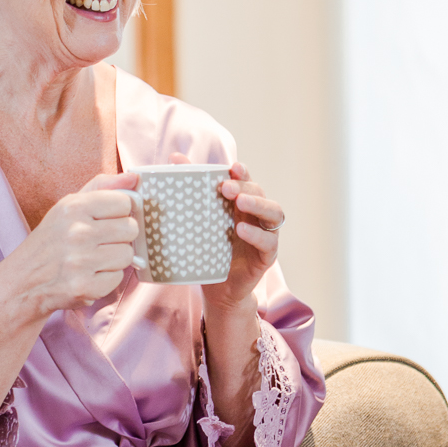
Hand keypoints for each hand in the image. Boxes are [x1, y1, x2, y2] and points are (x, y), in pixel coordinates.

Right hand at [13, 171, 139, 316]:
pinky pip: (117, 279)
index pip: (124, 202)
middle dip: (120, 236)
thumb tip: (134, 178)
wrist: (23, 281)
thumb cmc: (51, 241)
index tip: (107, 219)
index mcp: (73, 207)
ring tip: (94, 259)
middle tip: (101, 242)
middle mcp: (76, 232)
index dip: (120, 212)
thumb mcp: (68, 205)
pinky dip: (106, 279)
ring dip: (114, 259)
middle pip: (131, 228)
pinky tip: (89, 275)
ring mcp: (80, 261)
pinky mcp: (84, 287)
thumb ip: (102, 186)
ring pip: (127, 255)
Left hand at [169, 155, 282, 311]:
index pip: (246, 180)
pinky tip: (242, 229)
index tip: (231, 166)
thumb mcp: (198, 220)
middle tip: (226, 187)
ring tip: (240, 202)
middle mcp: (257, 215)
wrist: (217, 289)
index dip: (242, 172)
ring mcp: (266, 234)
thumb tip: (174, 157)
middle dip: (244, 186)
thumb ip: (191, 189)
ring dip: (257, 204)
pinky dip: (257, 234)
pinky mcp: (268, 256)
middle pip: (259, 192)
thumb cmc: (209, 250)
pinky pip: (269, 242)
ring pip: (273, 213)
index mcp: (242, 203)